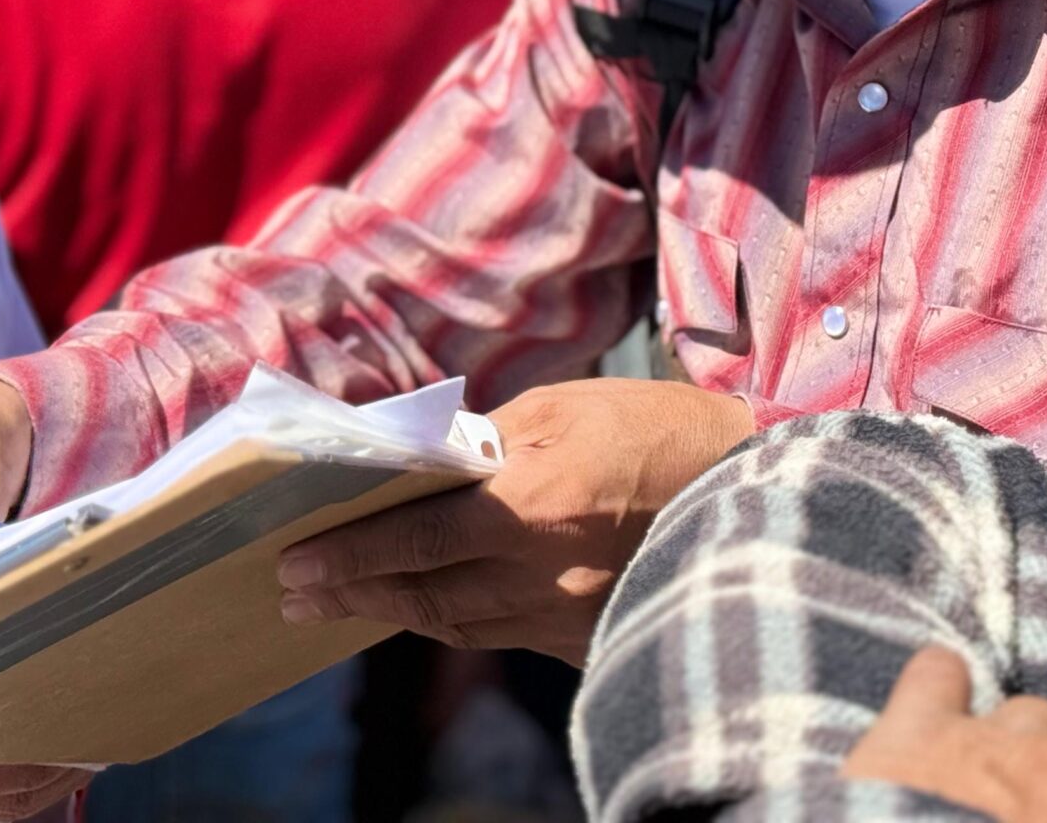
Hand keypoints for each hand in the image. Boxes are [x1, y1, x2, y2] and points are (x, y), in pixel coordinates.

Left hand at [273, 378, 754, 662]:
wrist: (752, 490)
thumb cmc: (652, 429)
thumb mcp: (560, 409)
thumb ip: (485, 442)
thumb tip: (421, 466)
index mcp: (530, 508)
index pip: (414, 541)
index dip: (348, 556)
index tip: (294, 564)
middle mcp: (541, 575)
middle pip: (423, 595)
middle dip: (352, 593)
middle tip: (294, 596)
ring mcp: (566, 617)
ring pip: (456, 624)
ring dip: (393, 613)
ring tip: (343, 603)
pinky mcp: (587, 637)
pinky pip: (501, 635)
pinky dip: (453, 622)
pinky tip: (423, 609)